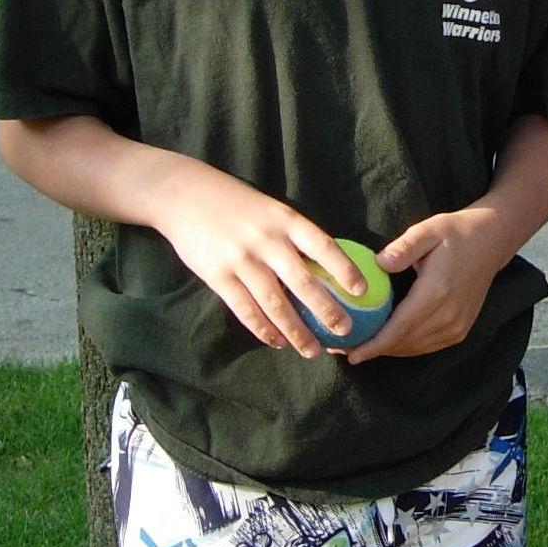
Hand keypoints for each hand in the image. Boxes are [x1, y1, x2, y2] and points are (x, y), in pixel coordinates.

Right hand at [152, 171, 364, 358]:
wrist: (186, 196)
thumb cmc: (237, 203)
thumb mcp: (272, 210)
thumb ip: (294, 235)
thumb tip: (325, 266)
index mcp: (285, 220)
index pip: (323, 246)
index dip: (344, 269)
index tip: (362, 291)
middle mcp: (267, 241)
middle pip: (303, 282)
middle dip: (326, 310)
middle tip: (345, 331)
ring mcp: (242, 261)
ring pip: (275, 303)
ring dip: (296, 331)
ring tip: (313, 351)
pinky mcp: (218, 277)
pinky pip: (246, 309)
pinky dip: (263, 329)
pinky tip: (278, 342)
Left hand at [344, 206, 505, 361]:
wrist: (492, 241)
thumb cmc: (456, 232)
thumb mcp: (429, 230)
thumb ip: (404, 247)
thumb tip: (378, 263)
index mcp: (437, 291)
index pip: (400, 327)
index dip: (374, 344)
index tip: (349, 354)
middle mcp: (448, 315)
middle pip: (404, 342)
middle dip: (373, 349)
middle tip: (343, 349)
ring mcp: (457, 326)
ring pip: (415, 348)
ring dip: (388, 350)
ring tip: (360, 347)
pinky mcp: (461, 330)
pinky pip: (428, 346)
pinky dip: (406, 347)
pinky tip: (388, 341)